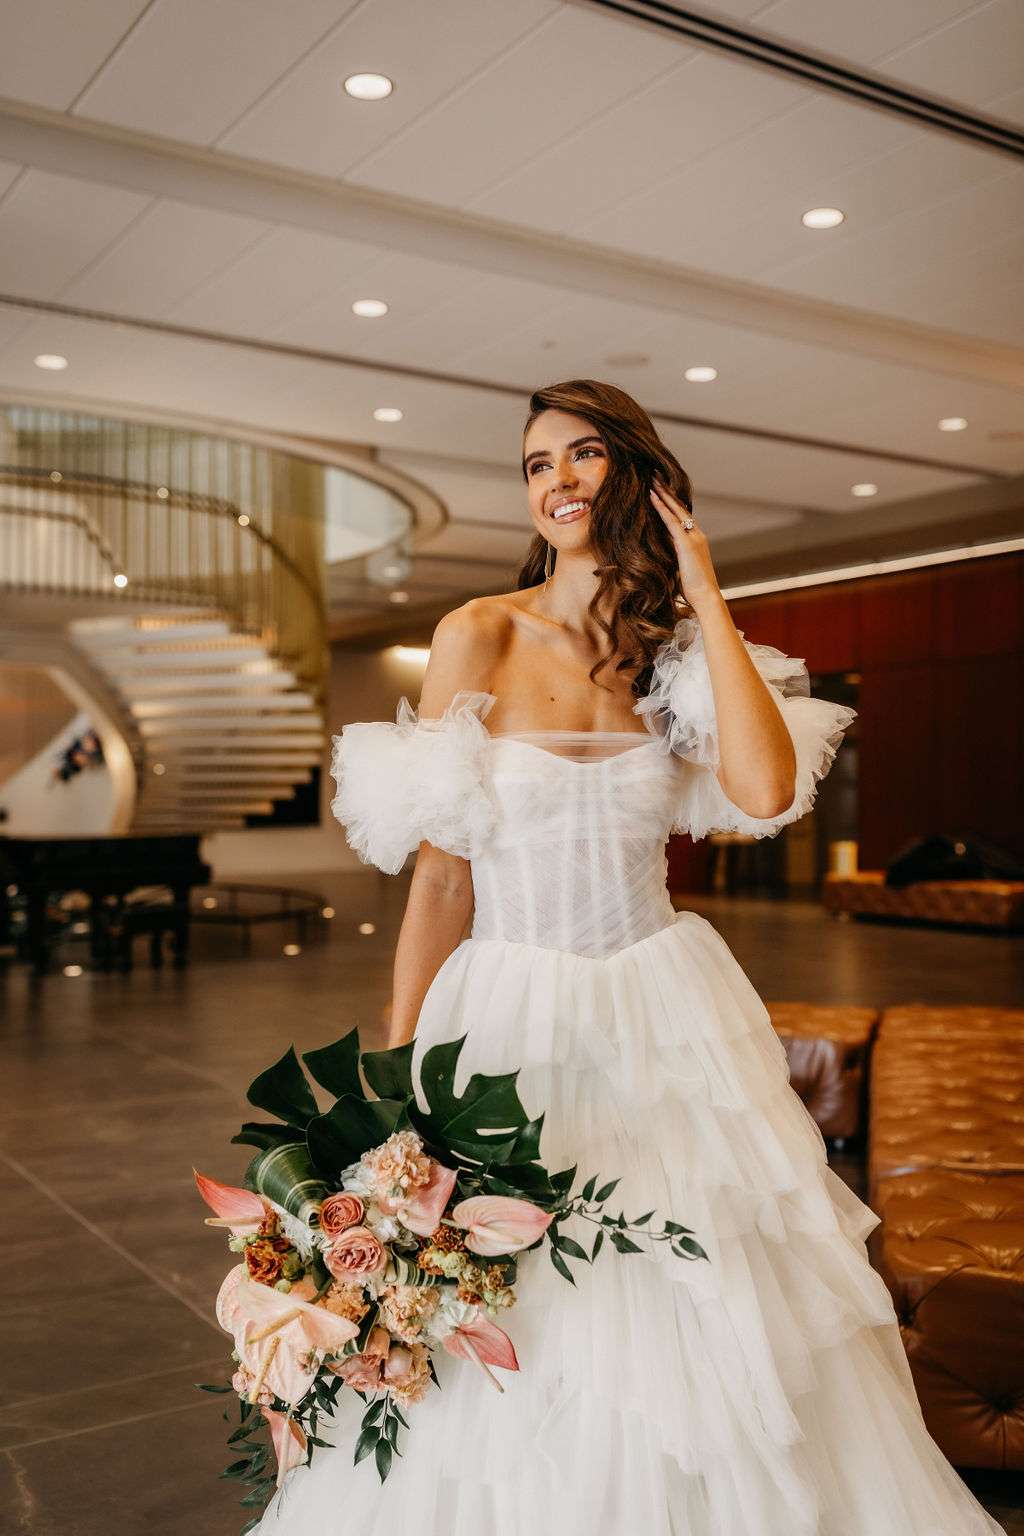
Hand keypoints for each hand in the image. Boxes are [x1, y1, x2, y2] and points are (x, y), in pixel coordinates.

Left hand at [649, 480, 720, 611]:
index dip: (672, 502)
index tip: (662, 489)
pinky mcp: (687, 544)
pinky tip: (653, 497)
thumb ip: (674, 556)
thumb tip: (661, 553)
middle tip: (656, 476)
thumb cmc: (694, 589)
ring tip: (652, 479)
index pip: (683, 516)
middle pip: (680, 507)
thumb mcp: (682, 568)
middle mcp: (697, 534)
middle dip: (668, 491)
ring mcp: (693, 537)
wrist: (706, 597)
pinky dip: (662, 508)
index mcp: (697, 540)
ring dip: (663, 493)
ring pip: (676, 510)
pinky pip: (672, 521)